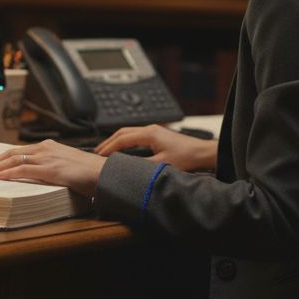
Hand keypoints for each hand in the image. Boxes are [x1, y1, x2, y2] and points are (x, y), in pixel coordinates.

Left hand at [0, 140, 106, 197]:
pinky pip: (23, 169)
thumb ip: (52, 169)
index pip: (21, 150)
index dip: (4, 157)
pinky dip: (8, 172)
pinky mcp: (50, 169)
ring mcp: (47, 157)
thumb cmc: (90, 173)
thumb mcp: (67, 167)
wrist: (104, 173)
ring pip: (14, 159)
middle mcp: (46, 148)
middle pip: (13, 152)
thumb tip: (38, 178)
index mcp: (50, 147)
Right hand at [94, 125, 216, 171]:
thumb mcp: (161, 165)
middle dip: (109, 141)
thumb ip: (142, 166)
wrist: (201, 152)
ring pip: (129, 132)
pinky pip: (136, 135)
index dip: (109, 147)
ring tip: (107, 149)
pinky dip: (125, 141)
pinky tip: (123, 149)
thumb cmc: (186, 157)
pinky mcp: (158, 135)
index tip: (99, 155)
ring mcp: (154, 131)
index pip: (122, 139)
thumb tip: (127, 168)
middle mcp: (150, 129)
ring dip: (117, 140)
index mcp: (149, 134)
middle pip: (123, 132)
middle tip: (97, 151)